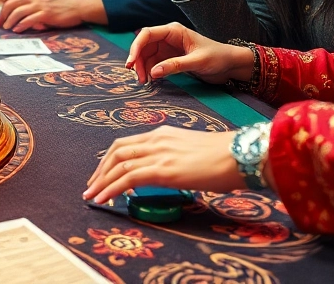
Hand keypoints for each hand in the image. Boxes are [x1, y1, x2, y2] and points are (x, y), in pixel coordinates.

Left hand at [0, 0, 91, 31]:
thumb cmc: (58, 5)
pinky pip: (29, 19)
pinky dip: (21, 25)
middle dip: (2, 14)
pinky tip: (17, 30)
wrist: (75, 7)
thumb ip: (28, 1)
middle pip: (10, 3)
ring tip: (6, 28)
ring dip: (9, 20)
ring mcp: (39, 4)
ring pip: (17, 11)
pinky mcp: (45, 14)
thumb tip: (13, 10)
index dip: (0, 5)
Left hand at [83, 127, 242, 204]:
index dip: (110, 159)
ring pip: (118, 164)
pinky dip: (111, 189)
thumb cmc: (226, 157)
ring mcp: (159, 154)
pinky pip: (128, 178)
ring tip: (92, 196)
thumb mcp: (193, 152)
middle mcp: (156, 140)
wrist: (241, 155)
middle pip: (116, 151)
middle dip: (100, 170)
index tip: (102, 174)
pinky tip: (104, 199)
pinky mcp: (164, 170)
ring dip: (101, 182)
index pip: (127, 143)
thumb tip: (167, 174)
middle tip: (92, 187)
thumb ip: (175, 158)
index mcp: (163, 134)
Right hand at [124, 22, 255, 84]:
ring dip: (142, 68)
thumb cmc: (218, 57)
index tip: (131, 63)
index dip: (136, 47)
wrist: (231, 65)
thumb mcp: (197, 61)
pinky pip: (154, 64)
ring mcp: (168, 49)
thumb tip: (152, 72)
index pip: (147, 34)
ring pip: (146, 56)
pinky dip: (150, 72)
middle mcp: (168, 38)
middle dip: (138, 61)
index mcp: (174, 31)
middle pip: (144, 46)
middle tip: (138, 78)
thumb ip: (175, 65)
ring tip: (144, 82)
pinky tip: (151, 81)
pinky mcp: (170, 59)